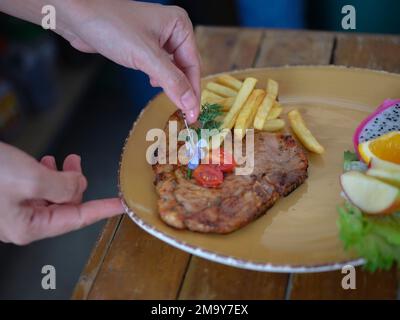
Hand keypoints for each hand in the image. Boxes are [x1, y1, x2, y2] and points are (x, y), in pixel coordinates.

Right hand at [0, 142, 122, 244]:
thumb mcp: (31, 179)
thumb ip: (62, 186)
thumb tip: (79, 186)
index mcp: (30, 227)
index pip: (78, 219)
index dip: (103, 209)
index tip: (121, 205)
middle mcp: (22, 224)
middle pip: (63, 206)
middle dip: (75, 184)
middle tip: (76, 163)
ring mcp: (12, 212)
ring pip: (50, 196)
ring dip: (60, 177)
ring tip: (64, 160)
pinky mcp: (5, 198)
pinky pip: (35, 191)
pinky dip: (45, 176)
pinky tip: (43, 163)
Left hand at [58, 0, 200, 122]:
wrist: (77, 16)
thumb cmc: (110, 26)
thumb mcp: (146, 57)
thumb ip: (172, 81)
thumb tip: (190, 104)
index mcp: (180, 26)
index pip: (193, 65)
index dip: (194, 92)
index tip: (193, 115)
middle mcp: (172, 31)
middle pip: (185, 68)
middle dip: (183, 89)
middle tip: (185, 115)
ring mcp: (158, 38)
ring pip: (172, 69)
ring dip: (171, 85)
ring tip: (172, 101)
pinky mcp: (143, 46)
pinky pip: (159, 67)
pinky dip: (159, 79)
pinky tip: (153, 83)